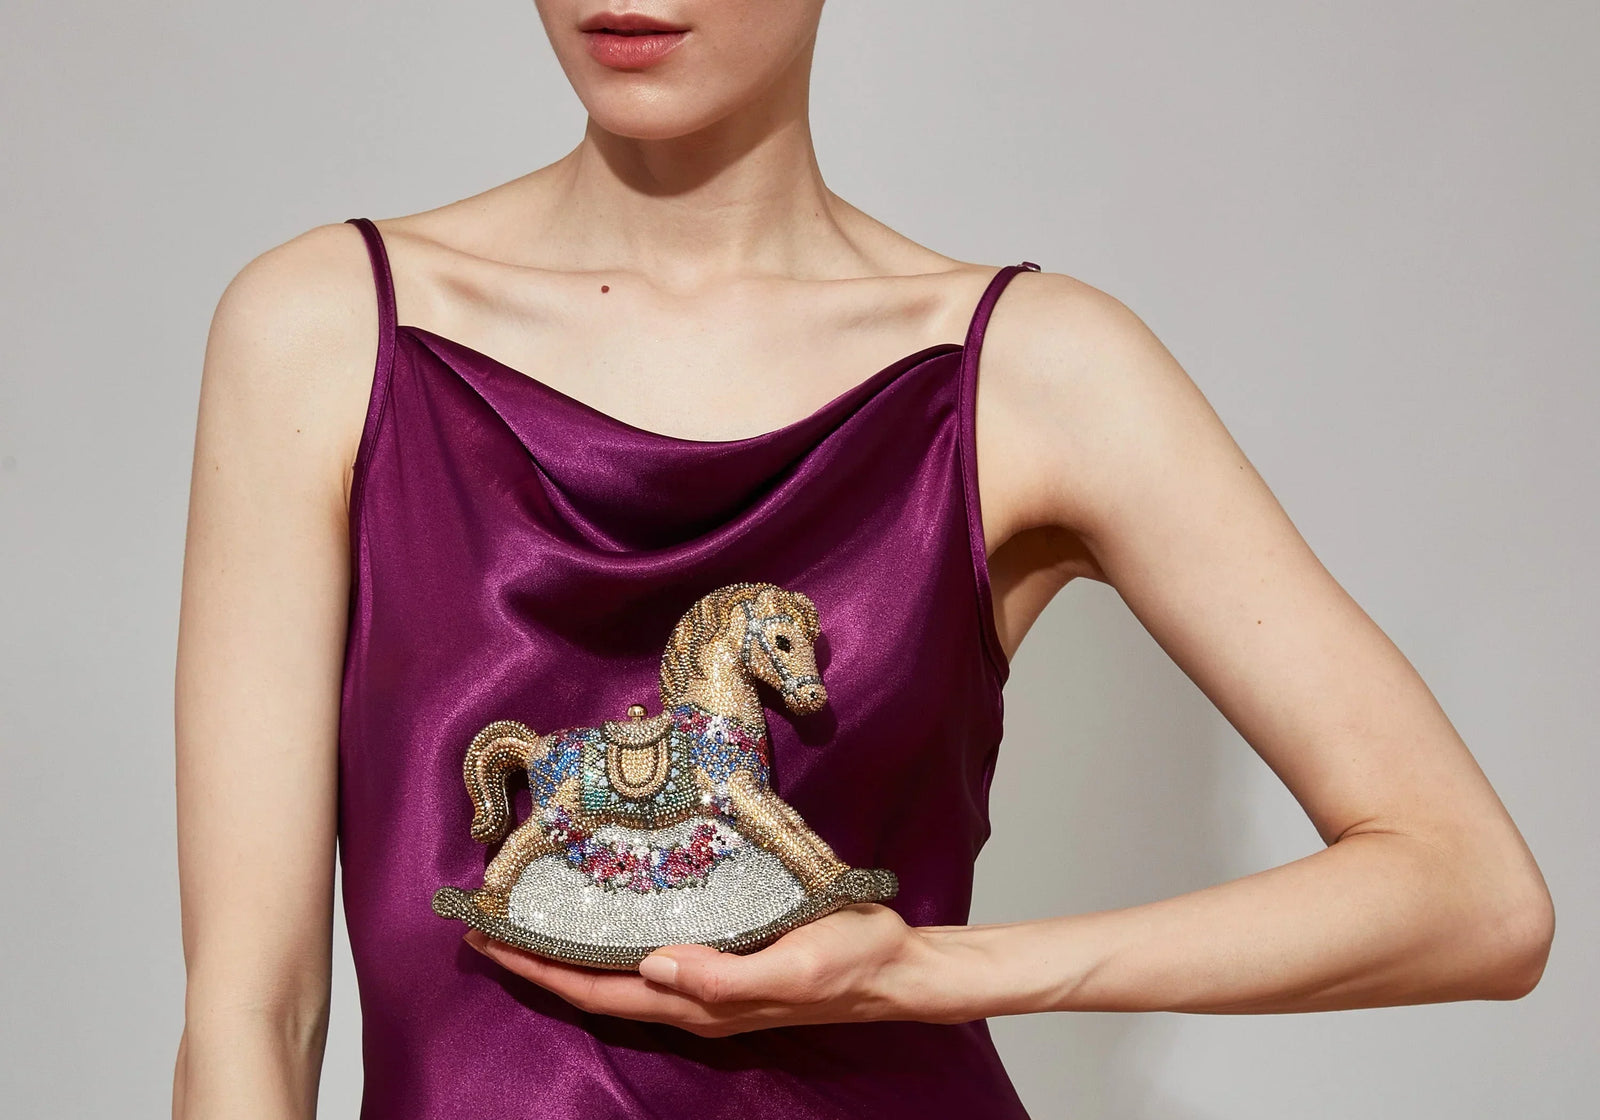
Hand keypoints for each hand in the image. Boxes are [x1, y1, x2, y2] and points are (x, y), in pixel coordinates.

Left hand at [464, 903, 967, 1036]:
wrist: (895, 965)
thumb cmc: (849, 962)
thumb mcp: (793, 968)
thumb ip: (725, 975)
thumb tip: (652, 964)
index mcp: (697, 1000)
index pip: (597, 987)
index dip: (539, 968)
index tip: (488, 939)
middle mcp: (692, 993)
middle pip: (595, 980)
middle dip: (538, 958)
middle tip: (486, 923)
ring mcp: (707, 976)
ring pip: (619, 966)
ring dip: (570, 945)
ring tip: (529, 914)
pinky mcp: (725, 951)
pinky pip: (652, 947)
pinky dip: (614, 930)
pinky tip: (607, 907)